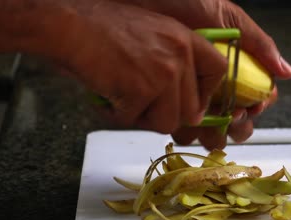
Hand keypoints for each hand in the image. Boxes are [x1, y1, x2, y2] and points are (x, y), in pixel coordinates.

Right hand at [58, 0, 226, 133]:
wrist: (72, 25)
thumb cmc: (106, 29)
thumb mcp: (155, 33)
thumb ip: (177, 62)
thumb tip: (192, 110)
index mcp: (186, 40)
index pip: (218, 70)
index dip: (206, 94)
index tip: (193, 103)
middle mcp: (179, 56)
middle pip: (191, 110)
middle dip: (166, 114)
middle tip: (143, 103)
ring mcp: (162, 75)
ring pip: (166, 122)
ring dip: (143, 118)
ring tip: (123, 98)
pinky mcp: (141, 91)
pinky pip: (134, 121)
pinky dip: (117, 115)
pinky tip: (108, 96)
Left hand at [118, 0, 290, 148]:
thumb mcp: (225, 16)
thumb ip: (257, 43)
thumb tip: (286, 72)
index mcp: (235, 64)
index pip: (257, 95)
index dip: (256, 107)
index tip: (248, 108)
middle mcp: (215, 80)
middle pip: (236, 116)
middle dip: (235, 126)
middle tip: (227, 123)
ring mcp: (191, 90)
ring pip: (209, 125)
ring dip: (210, 133)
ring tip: (203, 130)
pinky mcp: (166, 96)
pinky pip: (180, 121)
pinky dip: (184, 129)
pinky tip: (182, 127)